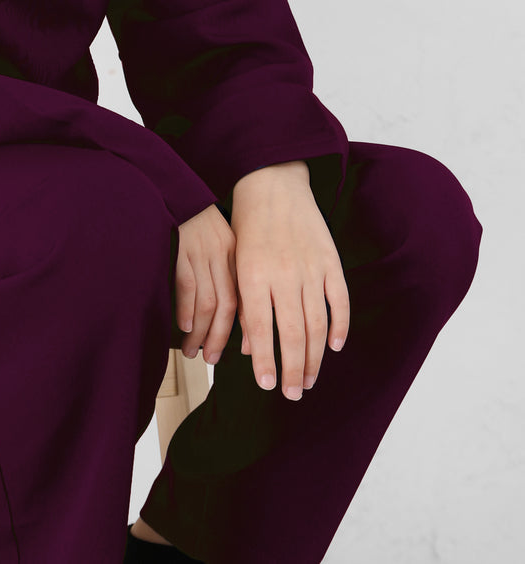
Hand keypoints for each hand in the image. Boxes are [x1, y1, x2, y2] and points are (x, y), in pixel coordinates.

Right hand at [175, 203, 237, 366]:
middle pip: (229, 304)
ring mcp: (202, 252)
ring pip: (208, 301)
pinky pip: (188, 284)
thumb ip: (230, 278)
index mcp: (237, 253)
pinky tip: (185, 326)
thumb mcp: (223, 244)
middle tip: (213, 360)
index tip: (250, 355)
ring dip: (202, 331)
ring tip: (194, 351)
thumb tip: (237, 321)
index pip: (249, 298)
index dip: (251, 329)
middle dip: (222, 337)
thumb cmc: (200, 221)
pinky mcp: (181, 249)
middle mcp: (223, 254)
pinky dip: (187, 309)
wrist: (178, 188)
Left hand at [230, 160, 349, 400]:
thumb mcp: (235, 261)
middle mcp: (283, 274)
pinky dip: (339, 325)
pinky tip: (334, 346)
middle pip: (293, 333)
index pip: (262, 329)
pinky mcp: (329, 260)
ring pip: (317, 323)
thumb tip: (249, 349)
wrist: (272, 182)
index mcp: (254, 275)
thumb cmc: (247, 224)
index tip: (267, 386)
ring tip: (310, 379)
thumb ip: (243, 304)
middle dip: (294, 369)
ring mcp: (310, 267)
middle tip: (294, 393)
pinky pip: (339, 300)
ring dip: (315, 356)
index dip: (266, 361)